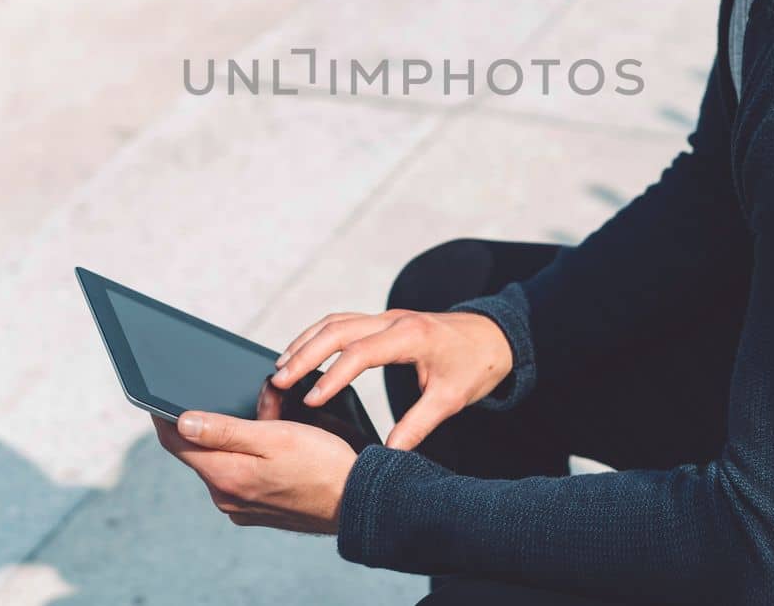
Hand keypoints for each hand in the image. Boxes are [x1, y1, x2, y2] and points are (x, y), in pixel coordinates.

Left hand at [151, 402, 357, 534]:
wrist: (355, 500)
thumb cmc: (320, 464)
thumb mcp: (274, 436)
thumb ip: (224, 430)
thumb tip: (182, 421)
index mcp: (225, 476)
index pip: (176, 442)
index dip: (164, 416)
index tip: (158, 396)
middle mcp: (225, 496)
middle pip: (201, 450)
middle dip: (218, 421)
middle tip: (255, 402)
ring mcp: (240, 507)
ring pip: (223, 460)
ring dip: (237, 437)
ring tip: (274, 422)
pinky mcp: (255, 510)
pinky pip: (240, 475)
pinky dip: (250, 455)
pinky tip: (277, 447)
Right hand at [269, 308, 512, 449]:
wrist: (494, 336)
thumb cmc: (475, 365)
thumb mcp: (450, 400)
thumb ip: (416, 427)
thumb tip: (387, 457)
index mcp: (411, 337)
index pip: (360, 353)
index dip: (333, 377)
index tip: (310, 400)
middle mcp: (394, 320)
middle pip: (338, 329)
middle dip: (304, 354)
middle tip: (278, 380)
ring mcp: (387, 317)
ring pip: (335, 321)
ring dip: (306, 342)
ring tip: (281, 368)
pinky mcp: (383, 321)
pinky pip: (343, 322)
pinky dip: (318, 336)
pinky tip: (303, 354)